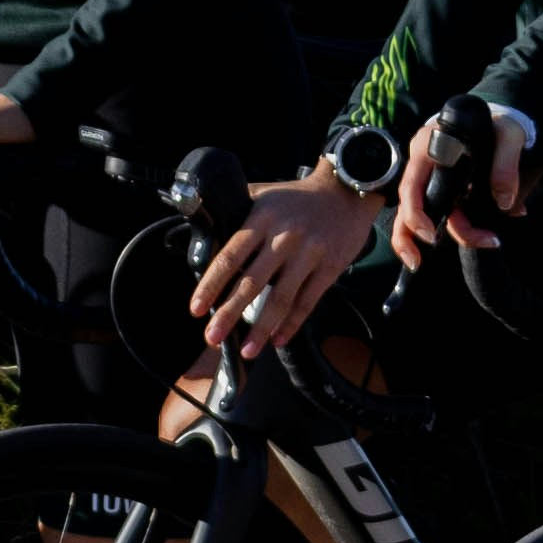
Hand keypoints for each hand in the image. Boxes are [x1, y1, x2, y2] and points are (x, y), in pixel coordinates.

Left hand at [188, 173, 374, 351]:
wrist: (346, 191)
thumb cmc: (298, 198)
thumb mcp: (263, 195)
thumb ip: (237, 212)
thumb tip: (207, 232)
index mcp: (261, 220)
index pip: (229, 256)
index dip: (211, 285)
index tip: (197, 309)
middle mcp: (283, 238)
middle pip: (252, 282)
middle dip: (229, 314)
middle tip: (213, 337)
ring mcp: (309, 253)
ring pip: (281, 298)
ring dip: (261, 328)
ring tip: (247, 350)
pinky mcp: (330, 267)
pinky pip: (308, 301)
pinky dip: (292, 324)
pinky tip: (278, 340)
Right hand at [392, 104, 529, 264]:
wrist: (502, 119)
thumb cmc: (500, 123)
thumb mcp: (509, 135)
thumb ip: (506, 165)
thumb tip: (504, 204)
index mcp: (430, 146)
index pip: (412, 185)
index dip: (416, 213)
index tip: (431, 235)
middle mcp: (424, 164)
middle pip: (408, 204)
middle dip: (409, 236)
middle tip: (417, 263)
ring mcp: (432, 178)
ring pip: (419, 214)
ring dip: (425, 239)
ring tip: (423, 263)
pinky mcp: (445, 189)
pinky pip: (442, 214)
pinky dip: (459, 230)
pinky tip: (482, 239)